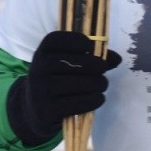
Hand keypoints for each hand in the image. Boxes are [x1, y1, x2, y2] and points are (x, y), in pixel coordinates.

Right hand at [7, 31, 123, 144]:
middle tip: (102, 70)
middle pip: (74, 62)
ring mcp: (41, 91)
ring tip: (101, 85)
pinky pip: (80, 103)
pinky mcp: (48, 111)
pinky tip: (98, 98)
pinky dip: (95, 100)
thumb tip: (117, 58)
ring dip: (98, 84)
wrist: (34, 111)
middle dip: (96, 65)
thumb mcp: (66, 65)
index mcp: (41, 54)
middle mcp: (37, 70)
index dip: (75, 39)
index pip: (55, 40)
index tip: (89, 46)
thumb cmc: (57, 81)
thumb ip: (91, 58)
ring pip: (80, 84)